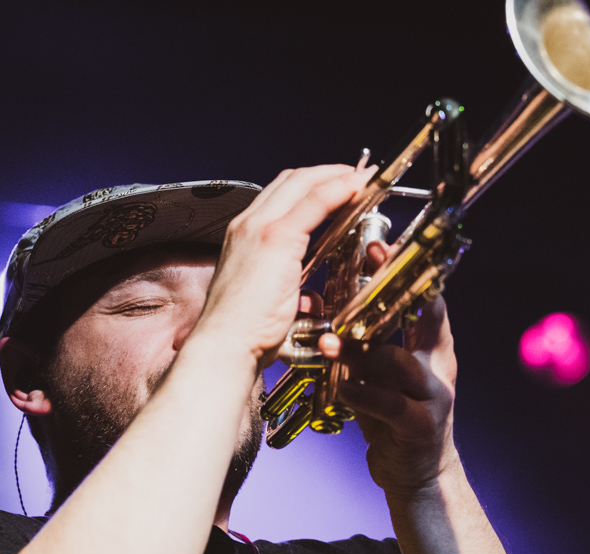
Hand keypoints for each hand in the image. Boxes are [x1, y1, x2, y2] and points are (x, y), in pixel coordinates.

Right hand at [196, 164, 377, 365]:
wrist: (225, 344)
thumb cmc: (242, 331)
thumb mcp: (264, 300)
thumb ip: (283, 288)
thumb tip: (306, 297)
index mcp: (241, 236)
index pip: (279, 195)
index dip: (311, 184)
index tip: (337, 187)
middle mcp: (247, 224)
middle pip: (291, 180)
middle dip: (328, 173)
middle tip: (358, 176)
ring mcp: (259, 228)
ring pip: (304, 183)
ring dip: (338, 176)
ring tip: (364, 180)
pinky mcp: (276, 238)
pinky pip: (315, 201)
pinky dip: (340, 189)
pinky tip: (358, 188)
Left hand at [320, 242, 458, 494]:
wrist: (416, 472)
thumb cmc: (392, 413)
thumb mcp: (379, 368)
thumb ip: (361, 336)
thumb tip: (321, 299)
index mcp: (430, 343)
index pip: (422, 295)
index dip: (403, 270)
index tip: (377, 244)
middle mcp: (437, 362)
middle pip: (427, 316)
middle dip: (397, 290)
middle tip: (368, 269)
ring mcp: (433, 394)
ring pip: (401, 361)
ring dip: (363, 349)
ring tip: (332, 341)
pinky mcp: (420, 426)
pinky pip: (391, 404)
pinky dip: (364, 393)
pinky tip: (342, 386)